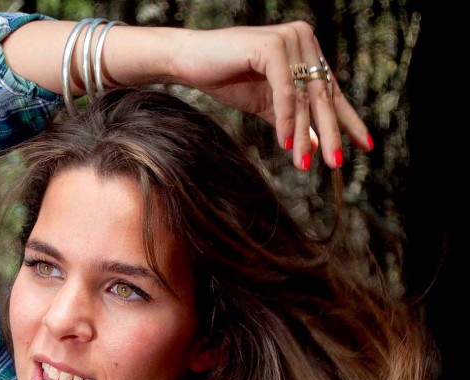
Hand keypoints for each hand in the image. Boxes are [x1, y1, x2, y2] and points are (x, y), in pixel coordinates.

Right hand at [172, 22, 371, 169]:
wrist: (191, 62)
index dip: (348, 120)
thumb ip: (293, 121)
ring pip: (304, 96)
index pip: (332, 91)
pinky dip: (286, 118)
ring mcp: (289, 39)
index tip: (365, 146)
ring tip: (304, 165)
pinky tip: (285, 144)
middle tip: (337, 164)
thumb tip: (317, 145)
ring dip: (304, 134)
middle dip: (331, 133)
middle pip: (322, 95)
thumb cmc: (227, 79)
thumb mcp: (267, 106)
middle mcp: (303, 39)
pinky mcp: (271, 45)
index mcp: (307, 51)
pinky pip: (285, 90)